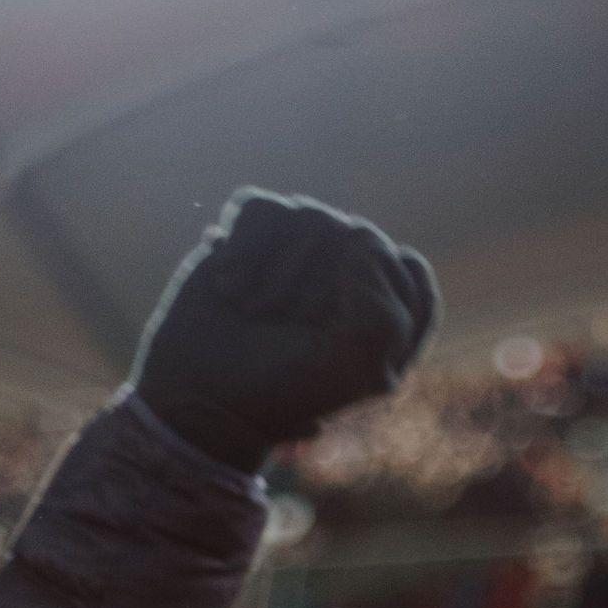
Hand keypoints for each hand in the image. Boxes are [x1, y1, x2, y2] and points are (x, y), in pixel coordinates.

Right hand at [134, 190, 439, 469]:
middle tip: (284, 329)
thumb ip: (386, 311)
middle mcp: (353, 277)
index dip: (371, 298)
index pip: (407, 270)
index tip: (335, 335)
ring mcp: (304, 254)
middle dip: (315, 289)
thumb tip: (358, 235)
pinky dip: (242, 249)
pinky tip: (229, 286)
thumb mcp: (354, 371)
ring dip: (274, 275)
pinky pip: (261, 208)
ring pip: (310, 216)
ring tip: (252, 312)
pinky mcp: (257, 238)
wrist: (199, 399)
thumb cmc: (282, 391)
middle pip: (358, 236)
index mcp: (391, 314)